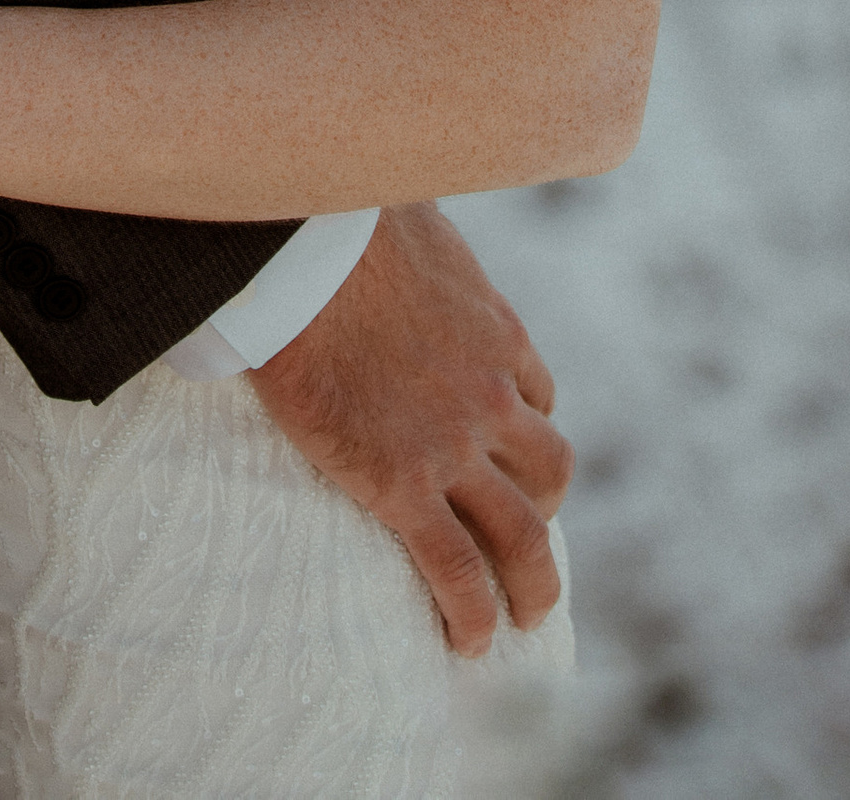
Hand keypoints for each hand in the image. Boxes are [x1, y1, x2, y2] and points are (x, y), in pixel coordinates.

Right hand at [248, 203, 569, 656]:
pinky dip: (472, 614)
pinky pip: (456, 570)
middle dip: (544, 508)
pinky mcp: (402, 485)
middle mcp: (493, 395)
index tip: (508, 451)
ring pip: (524, 534)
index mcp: (495, 331)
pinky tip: (469, 643)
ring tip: (524, 618)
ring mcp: (454, 446)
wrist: (300, 252)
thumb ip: (415, 237)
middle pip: (549, 469)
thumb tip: (387, 205)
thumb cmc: (340, 214)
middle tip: (527, 542)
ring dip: (532, 582)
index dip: (526, 430)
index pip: (535, 395)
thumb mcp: (408, 210)